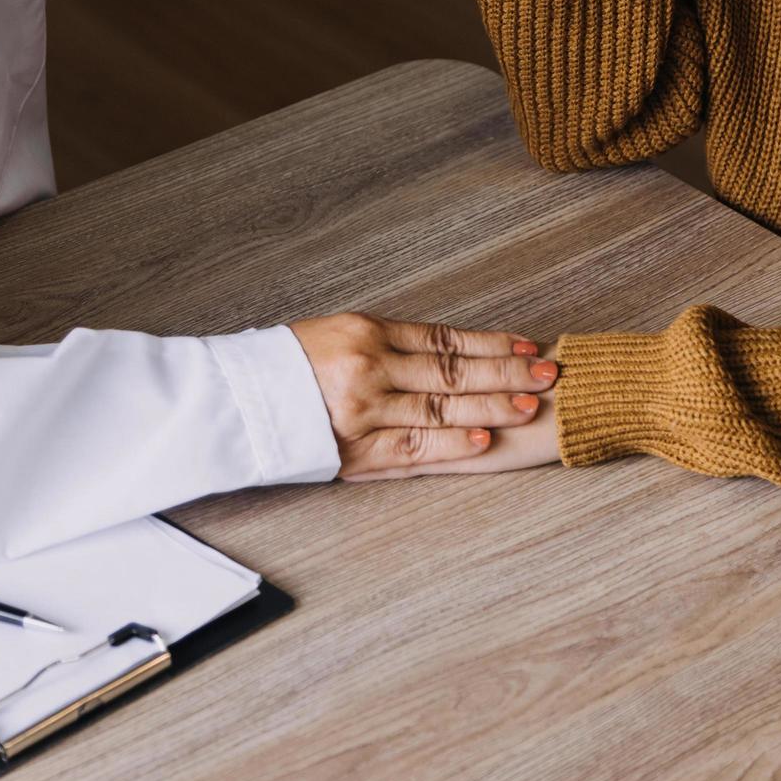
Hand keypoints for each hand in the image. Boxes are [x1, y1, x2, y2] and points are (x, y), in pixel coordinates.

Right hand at [289, 313, 557, 478]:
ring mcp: (363, 409)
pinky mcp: (353, 449)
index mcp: (366, 332)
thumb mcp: (335, 337)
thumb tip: (445, 354)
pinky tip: (484, 439)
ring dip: (491, 405)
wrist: (230, 401)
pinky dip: (451, 442)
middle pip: (452, 370)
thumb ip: (386, 346)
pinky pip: (412, 446)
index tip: (526, 346)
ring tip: (531, 405)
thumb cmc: (284, 368)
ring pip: (440, 406)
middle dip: (506, 372)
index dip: (490, 343)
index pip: (443, 338)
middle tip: (549, 372)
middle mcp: (369, 366)